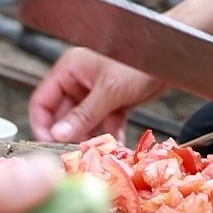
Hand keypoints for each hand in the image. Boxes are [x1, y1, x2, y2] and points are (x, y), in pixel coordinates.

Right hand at [30, 48, 162, 142]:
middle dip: (69, 135)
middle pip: (62, 115)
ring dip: (90, 138)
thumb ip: (83, 114)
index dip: (42, 124)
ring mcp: (96, 93)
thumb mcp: (108, 90)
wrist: (171, 58)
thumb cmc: (138, 61)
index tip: (48, 144)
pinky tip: (115, 146)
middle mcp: (79, 81)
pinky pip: (103, 124)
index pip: (42, 100)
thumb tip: (57, 134)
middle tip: (74, 154)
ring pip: (83, 123)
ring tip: (96, 153)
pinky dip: (108, 135)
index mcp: (69, 70)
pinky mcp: (113, 102)